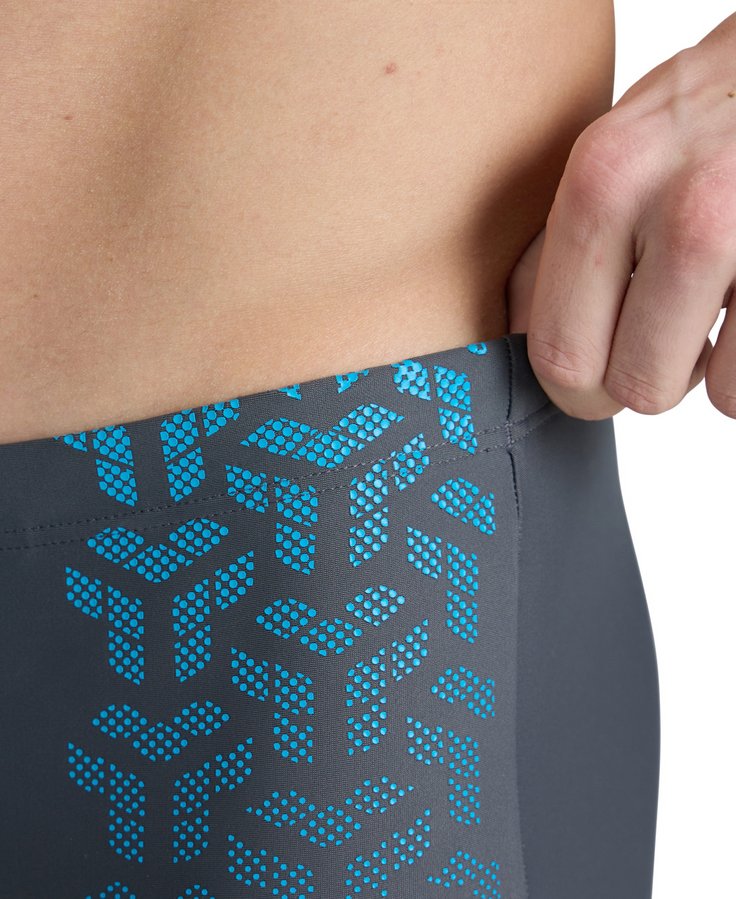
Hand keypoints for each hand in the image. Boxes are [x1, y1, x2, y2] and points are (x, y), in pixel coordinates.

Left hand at [504, 13, 735, 419]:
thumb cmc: (706, 117)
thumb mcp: (615, 155)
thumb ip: (559, 247)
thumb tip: (514, 337)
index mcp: (604, 184)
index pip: (557, 350)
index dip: (574, 386)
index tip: (593, 378)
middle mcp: (678, 206)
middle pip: (625, 386)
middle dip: (638, 382)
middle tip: (660, 345)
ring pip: (702, 392)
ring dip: (702, 373)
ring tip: (713, 312)